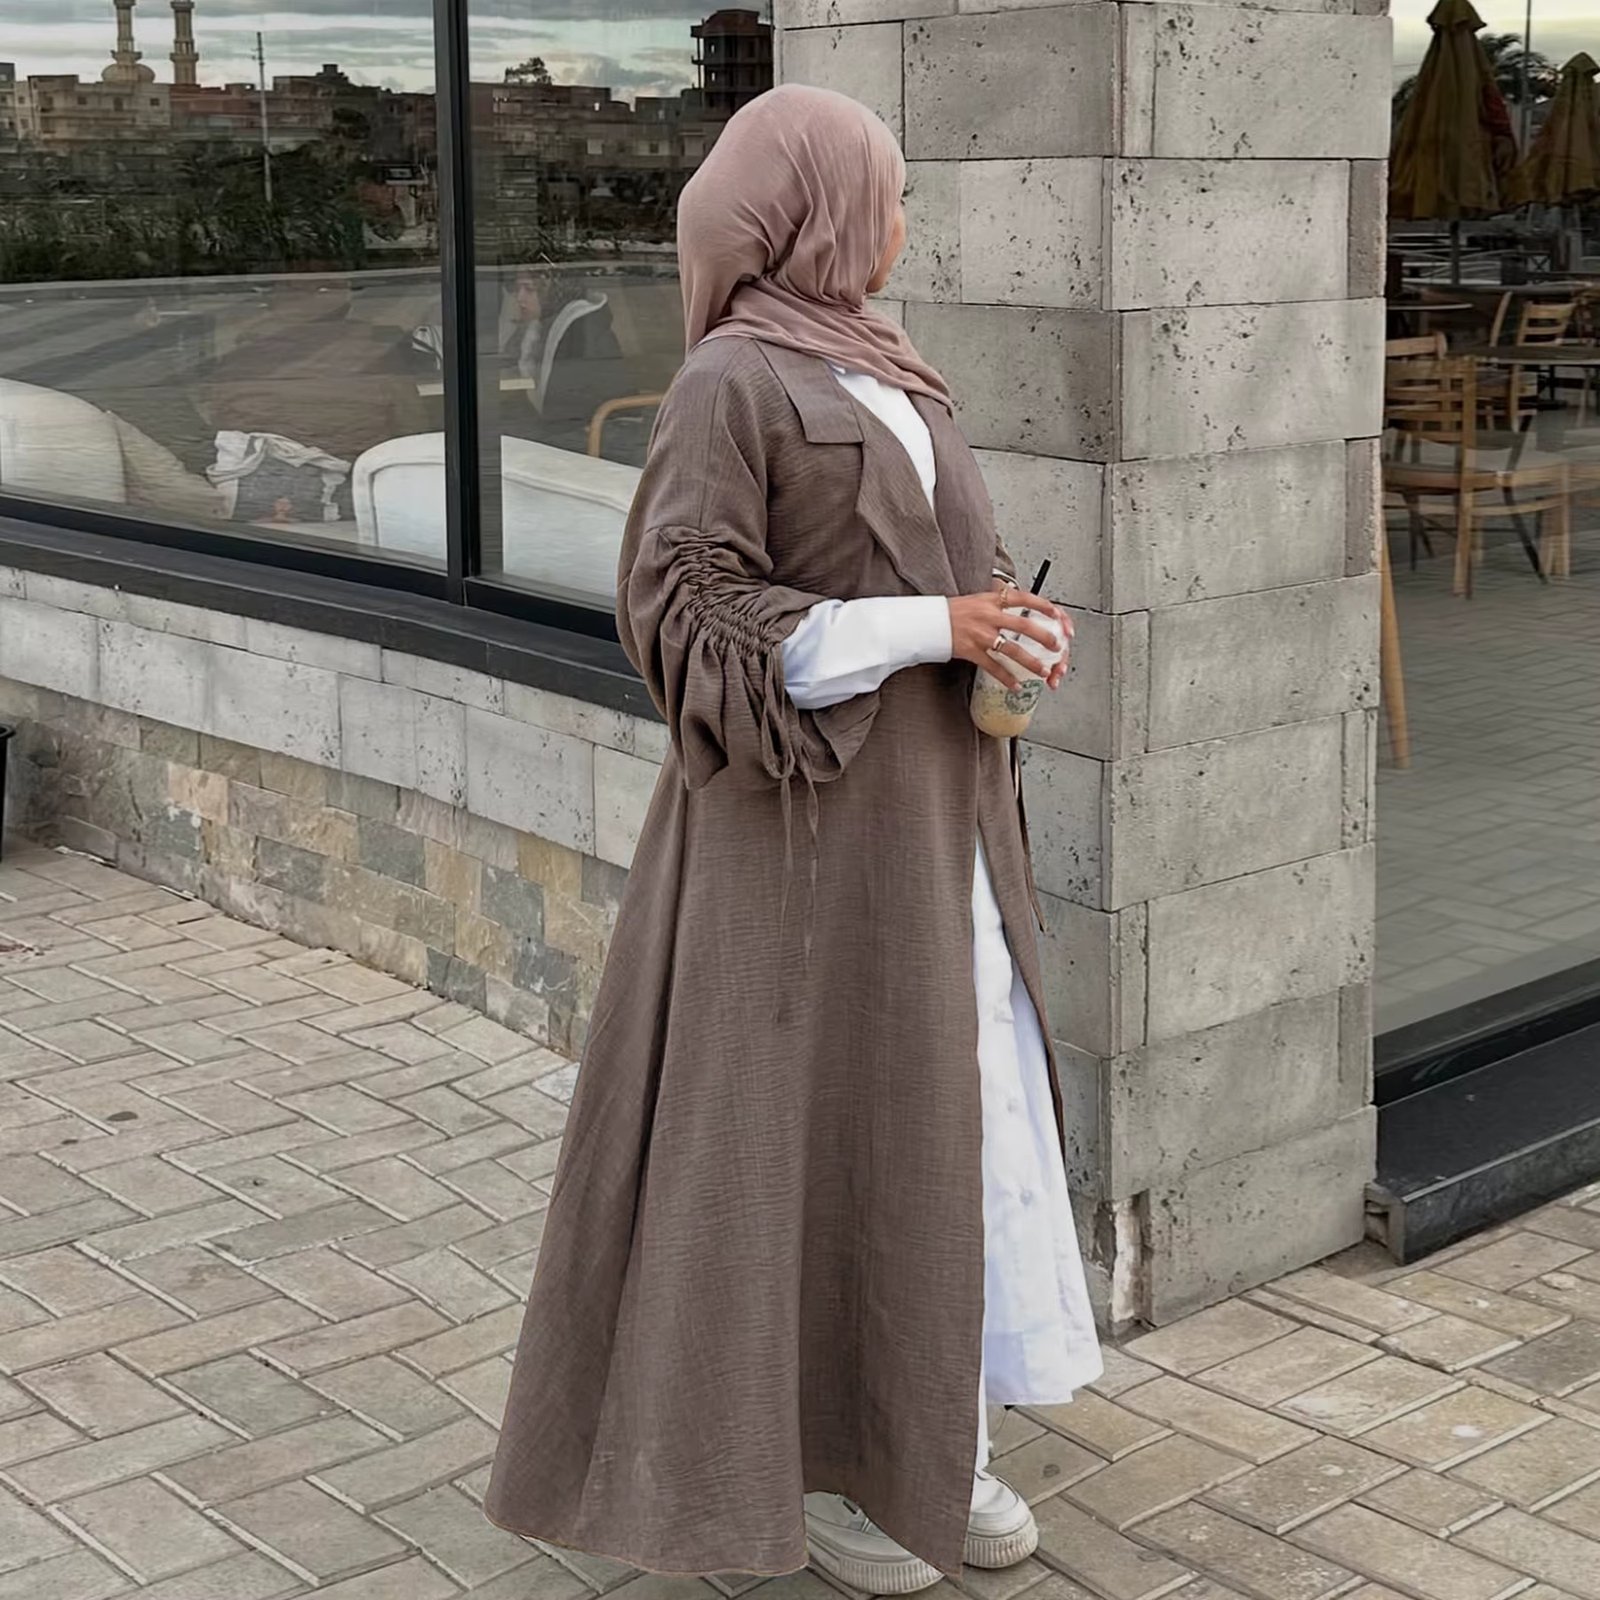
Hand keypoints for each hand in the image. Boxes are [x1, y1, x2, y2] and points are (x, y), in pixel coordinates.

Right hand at [948, 586, 1072, 689]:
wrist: (929, 621)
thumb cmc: (953, 611)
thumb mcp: (978, 599)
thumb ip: (998, 603)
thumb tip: (1018, 606)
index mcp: (992, 600)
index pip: (1024, 598)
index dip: (1043, 606)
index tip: (1057, 613)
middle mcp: (988, 616)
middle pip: (1024, 626)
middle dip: (1044, 637)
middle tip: (1057, 646)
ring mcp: (981, 634)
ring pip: (1012, 650)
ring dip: (1031, 662)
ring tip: (1044, 671)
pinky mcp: (971, 651)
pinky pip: (993, 667)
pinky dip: (1006, 678)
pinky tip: (1015, 685)